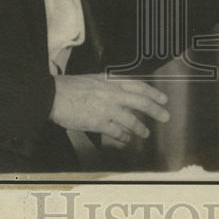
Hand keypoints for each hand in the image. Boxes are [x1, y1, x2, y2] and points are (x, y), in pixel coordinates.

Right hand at [50, 74, 169, 143]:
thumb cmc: (69, 87)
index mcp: (111, 81)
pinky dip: (123, 136)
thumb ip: (108, 86)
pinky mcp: (99, 123)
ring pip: (132, 120)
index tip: (163, 98)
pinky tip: (126, 139)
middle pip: (141, 102)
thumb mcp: (93, 79)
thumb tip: (120, 92)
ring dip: (140, 128)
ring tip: (145, 133)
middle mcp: (113, 94)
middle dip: (156, 110)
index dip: (153, 93)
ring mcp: (107, 109)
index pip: (139, 86)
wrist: (53, 95)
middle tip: (165, 116)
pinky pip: (117, 132)